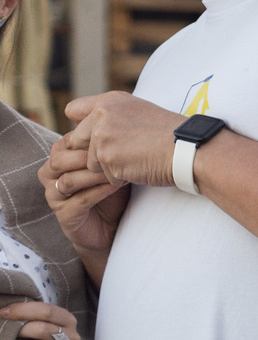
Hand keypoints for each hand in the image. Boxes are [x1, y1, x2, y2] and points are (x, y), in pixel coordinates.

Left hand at [0, 302, 79, 339]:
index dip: (22, 310)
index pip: (46, 311)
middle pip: (41, 330)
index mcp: (68, 321)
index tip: (3, 312)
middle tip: (14, 334)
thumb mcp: (43, 325)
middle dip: (20, 331)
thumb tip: (5, 311)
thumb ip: (32, 317)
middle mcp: (73, 338)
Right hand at [40, 131, 128, 258]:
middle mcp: (52, 174)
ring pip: (67, 179)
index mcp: (60, 157)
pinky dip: (98, 191)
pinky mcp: (63, 214)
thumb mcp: (113, 163)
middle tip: (114, 151)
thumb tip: (124, 115)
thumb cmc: (113, 190)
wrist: (113, 225)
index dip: (90, 137)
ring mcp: (54, 195)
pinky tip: (116, 184)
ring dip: (94, 174)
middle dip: (87, 155)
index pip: (68, 140)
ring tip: (117, 169)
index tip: (115, 134)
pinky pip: (78, 199)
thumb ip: (110, 143)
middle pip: (60, 158)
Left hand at [59, 92, 185, 188]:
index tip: (100, 136)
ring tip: (136, 160)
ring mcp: (102, 136)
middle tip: (125, 153)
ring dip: (110, 167)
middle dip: (96, 151)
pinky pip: (105, 176)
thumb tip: (84, 126)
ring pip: (90, 161)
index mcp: (109, 101)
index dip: (82, 126)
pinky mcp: (106, 158)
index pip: (72, 111)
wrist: (189, 149)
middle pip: (77, 140)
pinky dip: (121, 178)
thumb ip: (111, 115)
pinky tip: (140, 169)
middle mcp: (101, 115)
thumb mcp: (139, 112)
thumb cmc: (170, 135)